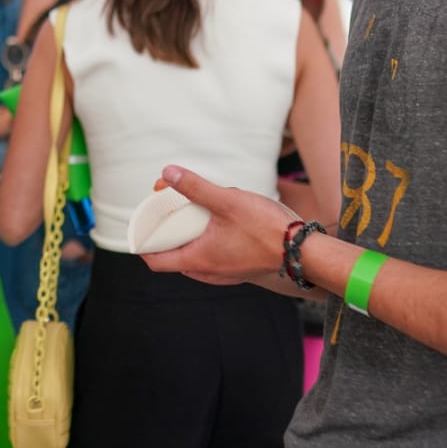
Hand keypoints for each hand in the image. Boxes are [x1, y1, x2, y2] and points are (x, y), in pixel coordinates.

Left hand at [138, 166, 293, 285]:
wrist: (304, 251)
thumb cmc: (266, 228)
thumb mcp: (226, 201)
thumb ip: (195, 187)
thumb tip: (166, 174)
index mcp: (197, 260)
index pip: (154, 260)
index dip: (143, 241)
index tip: (144, 222)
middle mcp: (207, 272)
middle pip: (172, 255)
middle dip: (167, 230)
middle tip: (169, 206)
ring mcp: (223, 273)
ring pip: (193, 255)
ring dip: (189, 234)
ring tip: (195, 210)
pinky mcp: (237, 269)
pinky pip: (211, 256)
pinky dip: (206, 240)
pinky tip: (219, 221)